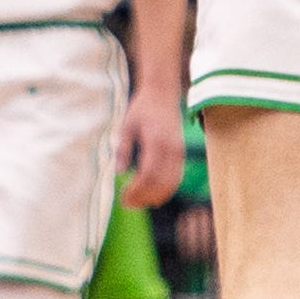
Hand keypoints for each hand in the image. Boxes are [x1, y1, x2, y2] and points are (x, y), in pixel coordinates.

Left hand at [118, 88, 186, 210]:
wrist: (162, 94)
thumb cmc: (142, 108)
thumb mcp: (126, 126)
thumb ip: (123, 149)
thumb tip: (118, 173)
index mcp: (156, 140)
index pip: (149, 174)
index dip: (137, 190)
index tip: (123, 197)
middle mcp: (171, 148)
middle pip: (160, 182)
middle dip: (144, 196)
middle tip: (127, 204)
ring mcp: (179, 152)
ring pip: (171, 183)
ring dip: (155, 196)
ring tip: (137, 202)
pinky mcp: (181, 154)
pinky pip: (176, 178)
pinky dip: (165, 190)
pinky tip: (152, 195)